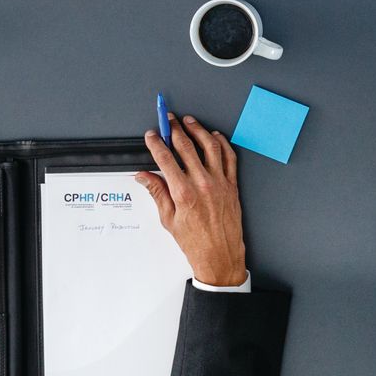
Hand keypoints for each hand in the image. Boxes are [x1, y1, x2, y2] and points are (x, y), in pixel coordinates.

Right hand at [138, 114, 247, 286]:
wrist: (220, 255)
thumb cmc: (195, 242)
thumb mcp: (168, 219)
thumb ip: (157, 192)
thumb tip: (144, 176)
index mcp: (183, 193)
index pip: (166, 159)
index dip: (157, 143)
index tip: (152, 135)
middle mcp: (202, 184)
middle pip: (186, 146)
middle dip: (175, 129)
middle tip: (168, 120)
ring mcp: (219, 183)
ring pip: (210, 146)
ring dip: (198, 130)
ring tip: (189, 121)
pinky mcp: (232, 185)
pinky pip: (229, 157)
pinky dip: (222, 144)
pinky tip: (215, 137)